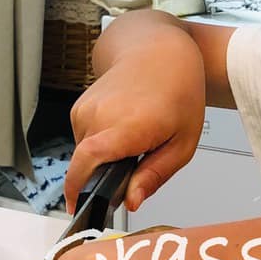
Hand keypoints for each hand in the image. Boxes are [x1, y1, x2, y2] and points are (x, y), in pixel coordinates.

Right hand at [65, 23, 206, 212]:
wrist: (159, 51)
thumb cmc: (177, 91)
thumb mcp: (183, 143)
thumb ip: (154, 175)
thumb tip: (132, 201)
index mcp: (126, 125)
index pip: (87, 163)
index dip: (78, 190)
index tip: (79, 208)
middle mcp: (99, 115)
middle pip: (86, 165)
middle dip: (103, 177)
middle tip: (132, 169)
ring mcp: (85, 109)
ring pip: (84, 154)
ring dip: (104, 158)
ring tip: (133, 141)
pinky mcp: (78, 107)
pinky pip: (84, 139)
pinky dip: (100, 143)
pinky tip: (121, 129)